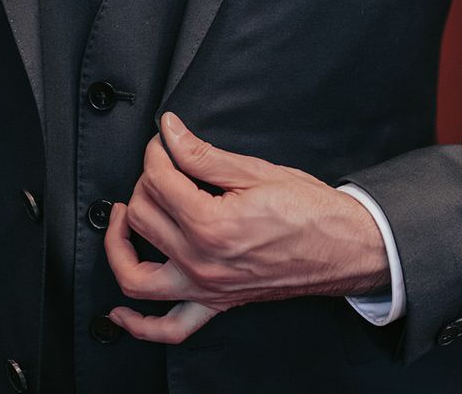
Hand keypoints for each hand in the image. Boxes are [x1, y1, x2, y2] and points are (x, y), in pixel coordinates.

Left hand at [104, 112, 389, 343]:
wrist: (344, 245)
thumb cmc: (311, 210)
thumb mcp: (257, 172)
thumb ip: (204, 155)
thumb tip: (171, 132)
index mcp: (212, 224)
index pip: (160, 180)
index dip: (157, 152)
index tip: (165, 140)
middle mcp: (202, 262)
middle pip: (143, 217)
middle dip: (145, 182)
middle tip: (163, 166)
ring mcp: (207, 288)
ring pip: (135, 275)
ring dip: (117, 244)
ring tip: (122, 217)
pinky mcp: (217, 304)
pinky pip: (168, 328)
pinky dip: (137, 325)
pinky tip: (120, 310)